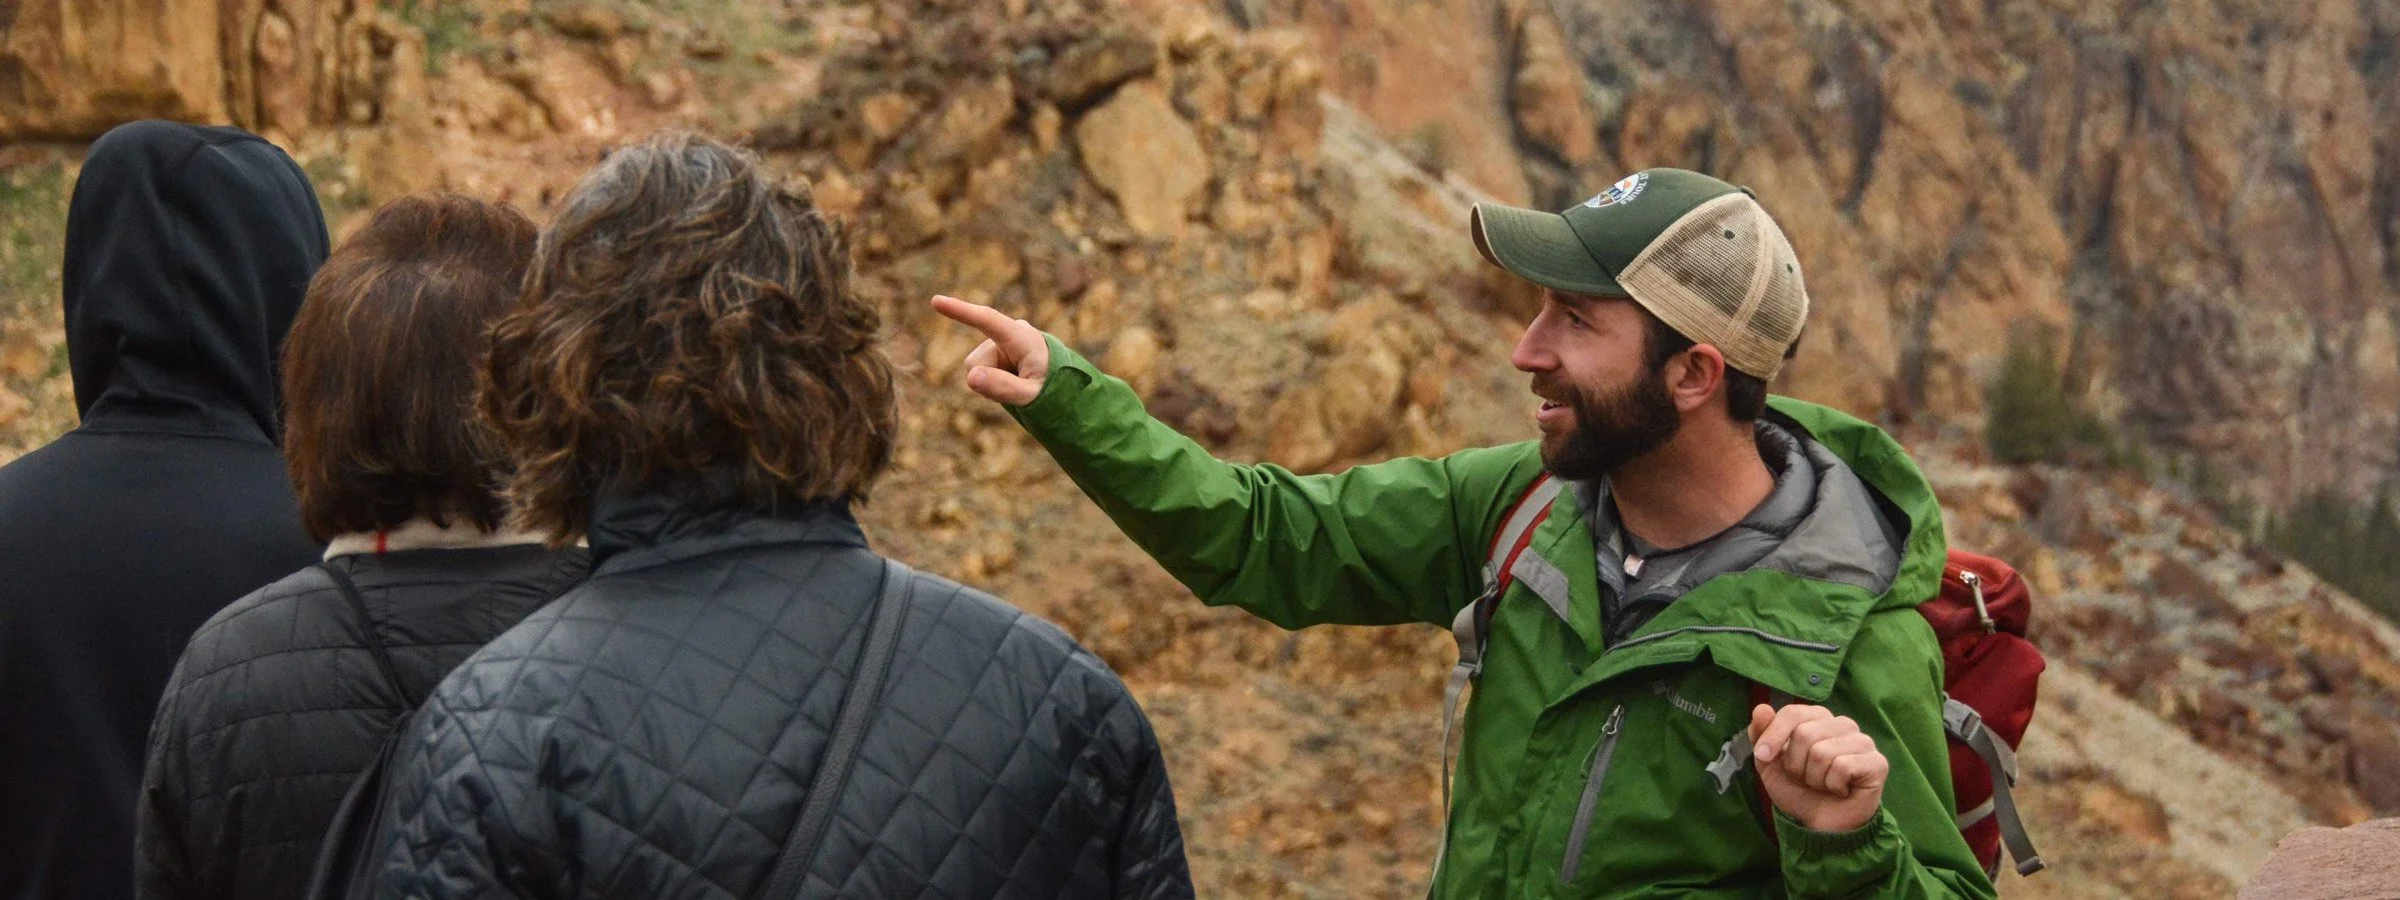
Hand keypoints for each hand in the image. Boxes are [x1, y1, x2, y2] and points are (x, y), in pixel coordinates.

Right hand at [930, 294, 1050, 404]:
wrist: (1062, 383)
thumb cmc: (1053, 388)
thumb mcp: (1031, 395)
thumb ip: (1003, 388)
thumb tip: (971, 377)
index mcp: (1022, 337)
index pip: (987, 320)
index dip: (961, 311)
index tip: (936, 301)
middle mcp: (1009, 332)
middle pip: (976, 362)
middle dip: (989, 380)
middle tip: (1021, 387)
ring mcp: (1001, 340)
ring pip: (975, 368)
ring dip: (992, 381)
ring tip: (1019, 382)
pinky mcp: (996, 348)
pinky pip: (979, 371)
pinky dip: (991, 380)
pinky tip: (1012, 378)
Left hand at [1748, 703, 1886, 832]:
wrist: (1821, 825)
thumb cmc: (1799, 791)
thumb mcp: (1769, 763)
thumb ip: (1761, 734)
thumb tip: (1761, 708)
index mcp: (1818, 718)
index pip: (1793, 712)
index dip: (1773, 735)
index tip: (1763, 756)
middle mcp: (1843, 724)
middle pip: (1805, 734)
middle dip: (1796, 765)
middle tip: (1806, 779)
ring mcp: (1863, 742)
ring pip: (1822, 752)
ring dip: (1814, 778)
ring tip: (1823, 785)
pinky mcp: (1877, 762)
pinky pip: (1843, 767)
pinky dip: (1833, 786)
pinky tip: (1841, 791)